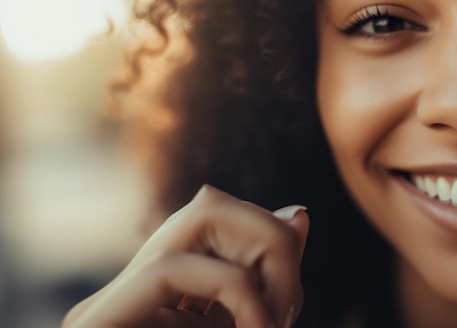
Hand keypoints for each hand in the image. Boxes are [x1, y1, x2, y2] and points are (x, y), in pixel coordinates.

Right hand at [62, 185, 308, 327]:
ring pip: (198, 215)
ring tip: (277, 321)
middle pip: (209, 204)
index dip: (268, 238)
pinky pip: (172, 268)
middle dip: (268, 239)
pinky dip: (235, 290)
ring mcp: (104, 305)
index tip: (291, 300)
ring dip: (258, 257)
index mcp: (159, 295)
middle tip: (290, 307)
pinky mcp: (93, 323)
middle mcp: (129, 287)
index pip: (216, 219)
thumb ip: (269, 278)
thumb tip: (300, 213)